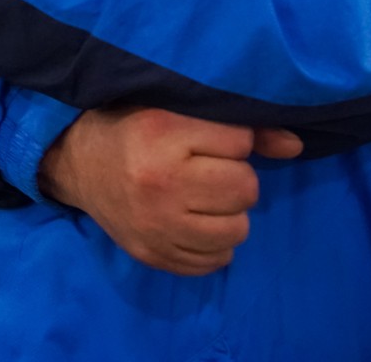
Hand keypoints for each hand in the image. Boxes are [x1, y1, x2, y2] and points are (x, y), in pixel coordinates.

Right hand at [38, 106, 302, 276]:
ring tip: (201, 197)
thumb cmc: (132, 127)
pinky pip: (216, 261)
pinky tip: (192, 222)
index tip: (205, 138)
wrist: (75, 163)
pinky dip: (213, 244)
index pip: (240, 141)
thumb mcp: (175, 110)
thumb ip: (240, 126)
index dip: (231, 139)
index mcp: (161, 134)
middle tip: (206, 169)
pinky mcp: (153, 255)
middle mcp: (159, 182)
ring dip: (228, 213)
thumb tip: (295, 146)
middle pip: (245, 188)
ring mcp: (155, 225)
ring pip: (238, 229)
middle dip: (234, 177)